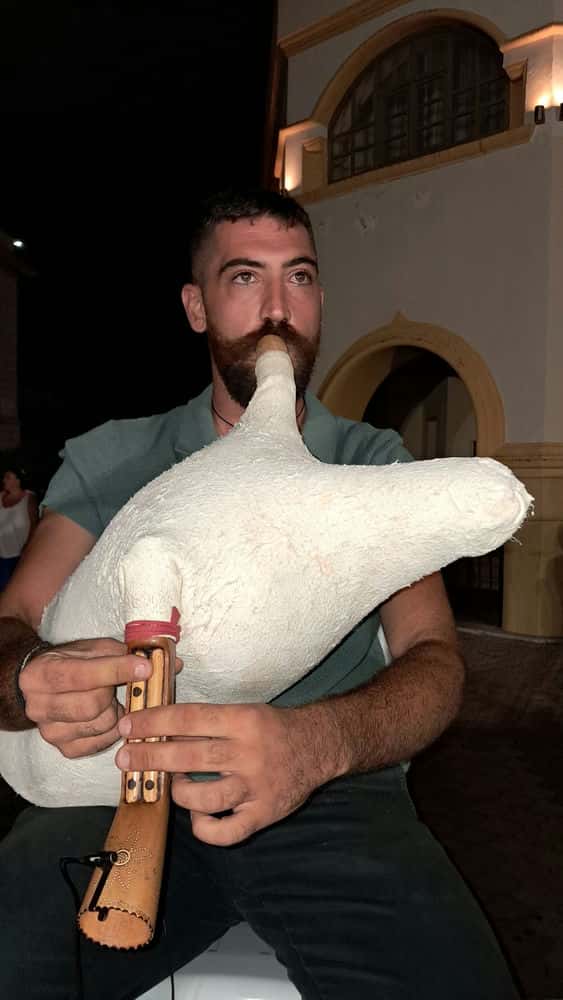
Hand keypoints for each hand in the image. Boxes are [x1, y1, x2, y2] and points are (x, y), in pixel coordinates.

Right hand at [19, 638, 153, 757]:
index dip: (116, 670)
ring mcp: (50, 731)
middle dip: (114, 694)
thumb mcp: (92, 649)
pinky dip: (113, 730)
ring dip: (116, 712)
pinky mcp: (64, 748)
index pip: (82, 674)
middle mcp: (38, 706)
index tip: (144, 667)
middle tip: (120, 686)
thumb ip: (124, 653)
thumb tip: (169, 661)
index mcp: (41, 673)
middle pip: (91, 705)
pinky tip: (110, 716)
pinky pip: (99, 744)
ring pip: (99, 726)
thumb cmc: (73, 664)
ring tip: (114, 700)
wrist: (46, 685)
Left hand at [116, 702, 338, 845]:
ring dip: (179, 792)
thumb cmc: (272, 728)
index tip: (129, 727)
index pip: (190, 719)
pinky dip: (204, 827)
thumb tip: (158, 728)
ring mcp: (256, 787)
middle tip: (125, 759)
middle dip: (151, 758)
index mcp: (243, 720)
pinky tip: (198, 814)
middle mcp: (249, 753)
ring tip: (175, 785)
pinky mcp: (263, 814)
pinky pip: (225, 832)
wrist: (318, 747)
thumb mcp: (244, 711)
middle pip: (190, 757)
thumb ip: (207, 721)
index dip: (154, 723)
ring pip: (203, 798)